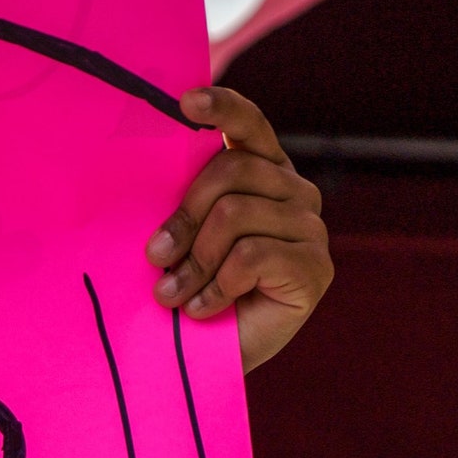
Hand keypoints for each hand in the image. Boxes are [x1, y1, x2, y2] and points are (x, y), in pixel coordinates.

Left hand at [147, 87, 331, 370]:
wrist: (204, 356)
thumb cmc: (185, 287)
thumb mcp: (175, 235)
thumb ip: (175, 198)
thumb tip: (142, 162)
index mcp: (260, 169)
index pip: (249, 124)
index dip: (222, 108)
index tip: (185, 102)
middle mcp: (293, 190)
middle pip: (231, 170)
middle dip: (183, 215)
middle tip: (155, 257)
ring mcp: (310, 227)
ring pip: (235, 215)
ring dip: (194, 261)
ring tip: (173, 294)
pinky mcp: (316, 268)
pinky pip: (252, 257)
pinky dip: (217, 287)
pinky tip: (203, 308)